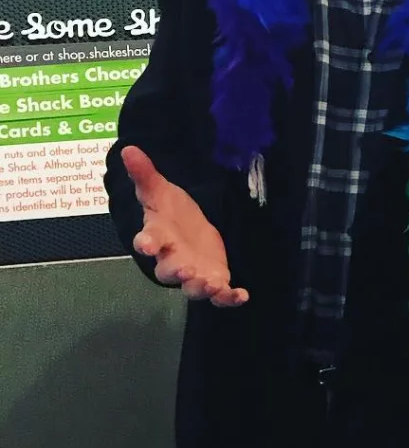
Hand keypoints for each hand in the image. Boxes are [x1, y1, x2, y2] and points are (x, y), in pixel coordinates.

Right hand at [121, 145, 247, 306]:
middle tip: (185, 271)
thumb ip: (145, 173)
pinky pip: (219, 295)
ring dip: (201, 288)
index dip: (146, 243)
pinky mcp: (213, 278)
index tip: (146, 245)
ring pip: (193, 288)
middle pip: (169, 271)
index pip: (147, 241)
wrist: (189, 228)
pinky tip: (242, 296)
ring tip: (212, 284)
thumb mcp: (159, 190)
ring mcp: (193, 273)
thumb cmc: (170, 213)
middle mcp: (172, 259)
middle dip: (177, 273)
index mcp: (157, 237)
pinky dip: (229, 298)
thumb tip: (128, 148)